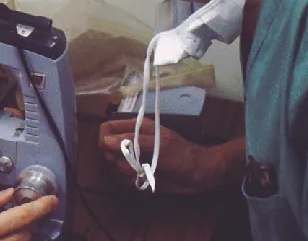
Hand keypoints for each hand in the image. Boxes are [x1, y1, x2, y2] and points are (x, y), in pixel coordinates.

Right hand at [0, 188, 57, 240]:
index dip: (39, 207)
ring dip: (20, 234)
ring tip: (9, 224)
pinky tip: (2, 234)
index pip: (20, 218)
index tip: (51, 200)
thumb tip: (7, 194)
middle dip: (28, 223)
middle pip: (24, 236)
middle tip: (22, 211)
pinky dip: (10, 240)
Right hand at [98, 118, 241, 193]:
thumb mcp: (159, 145)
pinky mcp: (140, 173)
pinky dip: (131, 180)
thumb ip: (133, 142)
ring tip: (140, 172)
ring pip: (115, 165)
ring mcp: (137, 158)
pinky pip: (125, 178)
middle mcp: (134, 142)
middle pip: (108, 148)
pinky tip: (144, 179)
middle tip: (128, 164)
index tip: (111, 151)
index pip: (108, 128)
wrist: (202, 175)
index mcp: (137, 128)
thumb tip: (106, 141)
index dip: (105, 139)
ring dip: (124, 171)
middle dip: (114, 158)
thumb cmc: (183, 155)